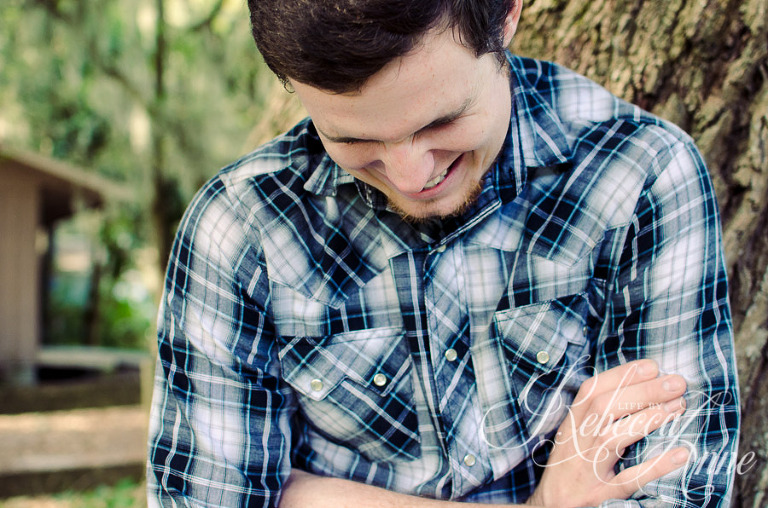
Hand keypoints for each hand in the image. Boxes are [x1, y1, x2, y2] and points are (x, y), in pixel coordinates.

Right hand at [526, 359, 688, 507]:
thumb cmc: (569, 469)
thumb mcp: (574, 437)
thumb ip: (596, 414)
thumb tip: (637, 386)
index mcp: (571, 426)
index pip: (591, 391)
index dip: (621, 375)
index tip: (651, 365)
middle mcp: (576, 444)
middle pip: (604, 408)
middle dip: (642, 391)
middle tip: (675, 382)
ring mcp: (588, 469)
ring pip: (614, 437)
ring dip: (648, 418)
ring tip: (679, 406)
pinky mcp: (601, 495)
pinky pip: (629, 479)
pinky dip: (656, 466)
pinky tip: (680, 453)